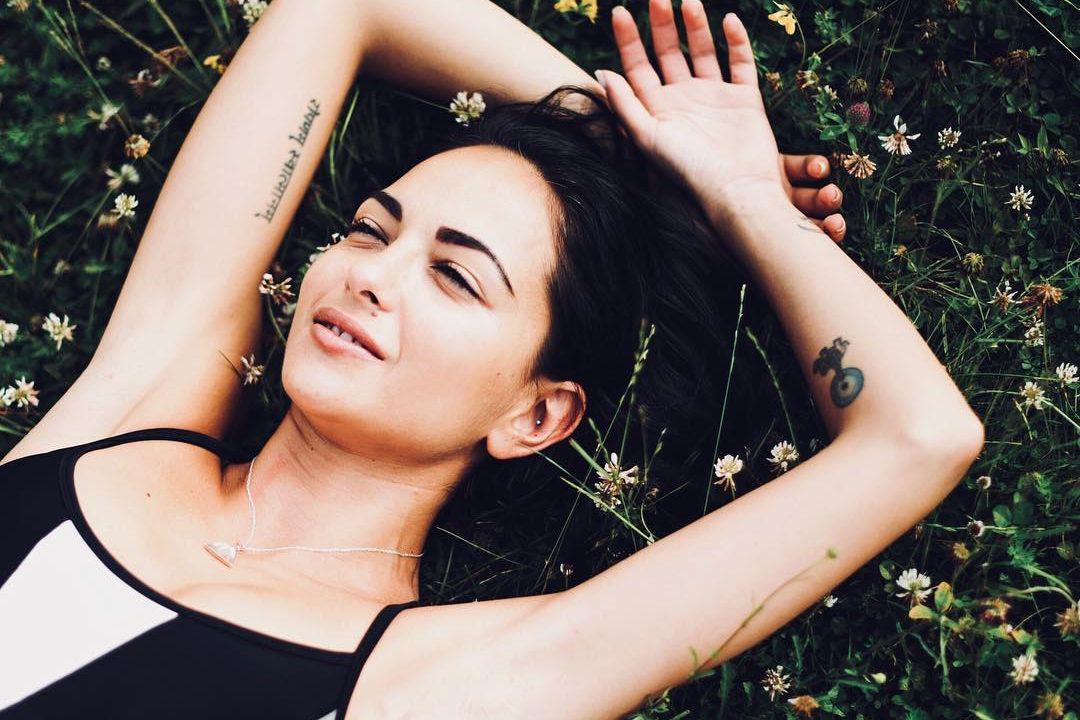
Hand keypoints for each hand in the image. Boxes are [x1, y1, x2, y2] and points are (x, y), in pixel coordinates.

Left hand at [597, 0, 844, 242]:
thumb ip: (624, 104)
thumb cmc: (688, 170)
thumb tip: (601, 71)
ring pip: (703, 52)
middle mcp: (684, 101)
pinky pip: (740, 63)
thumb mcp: (647, 137)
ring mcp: (715, 98)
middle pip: (668, 54)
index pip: (637, 68)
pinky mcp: (744, 100)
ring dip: (696, 27)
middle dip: (661, 25)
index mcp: (657, 110)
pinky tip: (730, 21)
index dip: (628, 40)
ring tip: (689, 2)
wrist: (736, 190)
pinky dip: (736, 42)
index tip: (620, 12)